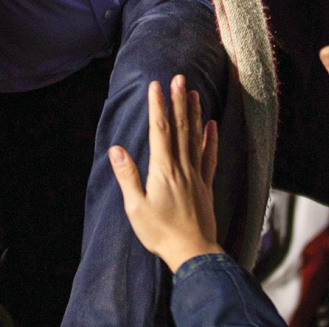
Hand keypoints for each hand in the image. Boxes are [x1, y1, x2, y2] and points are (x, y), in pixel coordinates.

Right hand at [108, 74, 220, 271]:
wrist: (193, 252)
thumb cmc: (160, 232)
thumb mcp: (135, 206)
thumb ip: (128, 176)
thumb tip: (116, 149)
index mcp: (163, 169)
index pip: (159, 130)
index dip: (157, 106)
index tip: (155, 85)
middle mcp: (181, 166)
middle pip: (180, 127)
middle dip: (178, 101)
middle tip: (179, 78)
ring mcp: (196, 174)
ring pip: (196, 136)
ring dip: (194, 113)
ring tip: (194, 92)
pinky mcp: (205, 185)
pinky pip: (209, 156)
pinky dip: (211, 138)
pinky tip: (212, 124)